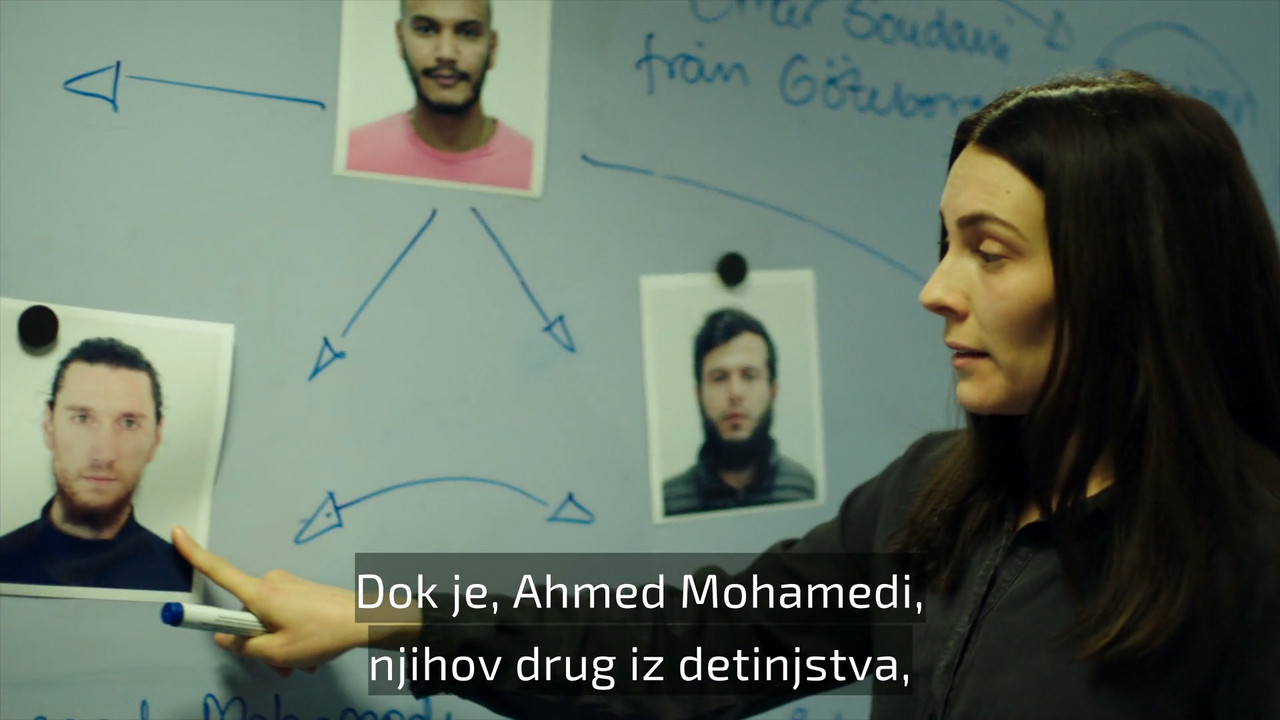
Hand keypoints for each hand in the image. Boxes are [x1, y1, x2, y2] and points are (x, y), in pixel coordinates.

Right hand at [172, 525, 366, 676]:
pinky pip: (285, 616)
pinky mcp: (302, 590)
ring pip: (268, 621)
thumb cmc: (321, 634)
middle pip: (246, 615)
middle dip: (258, 643)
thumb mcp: (278, 652)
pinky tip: (311, 656)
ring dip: (279, 645)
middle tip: (282, 667)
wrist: (367, 619)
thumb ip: (245, 647)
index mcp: (259, 593)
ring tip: (302, 664)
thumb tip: (224, 637)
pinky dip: (292, 637)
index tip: (176, 531)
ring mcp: (288, 585)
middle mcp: (270, 583)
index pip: (218, 570)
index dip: (194, 553)